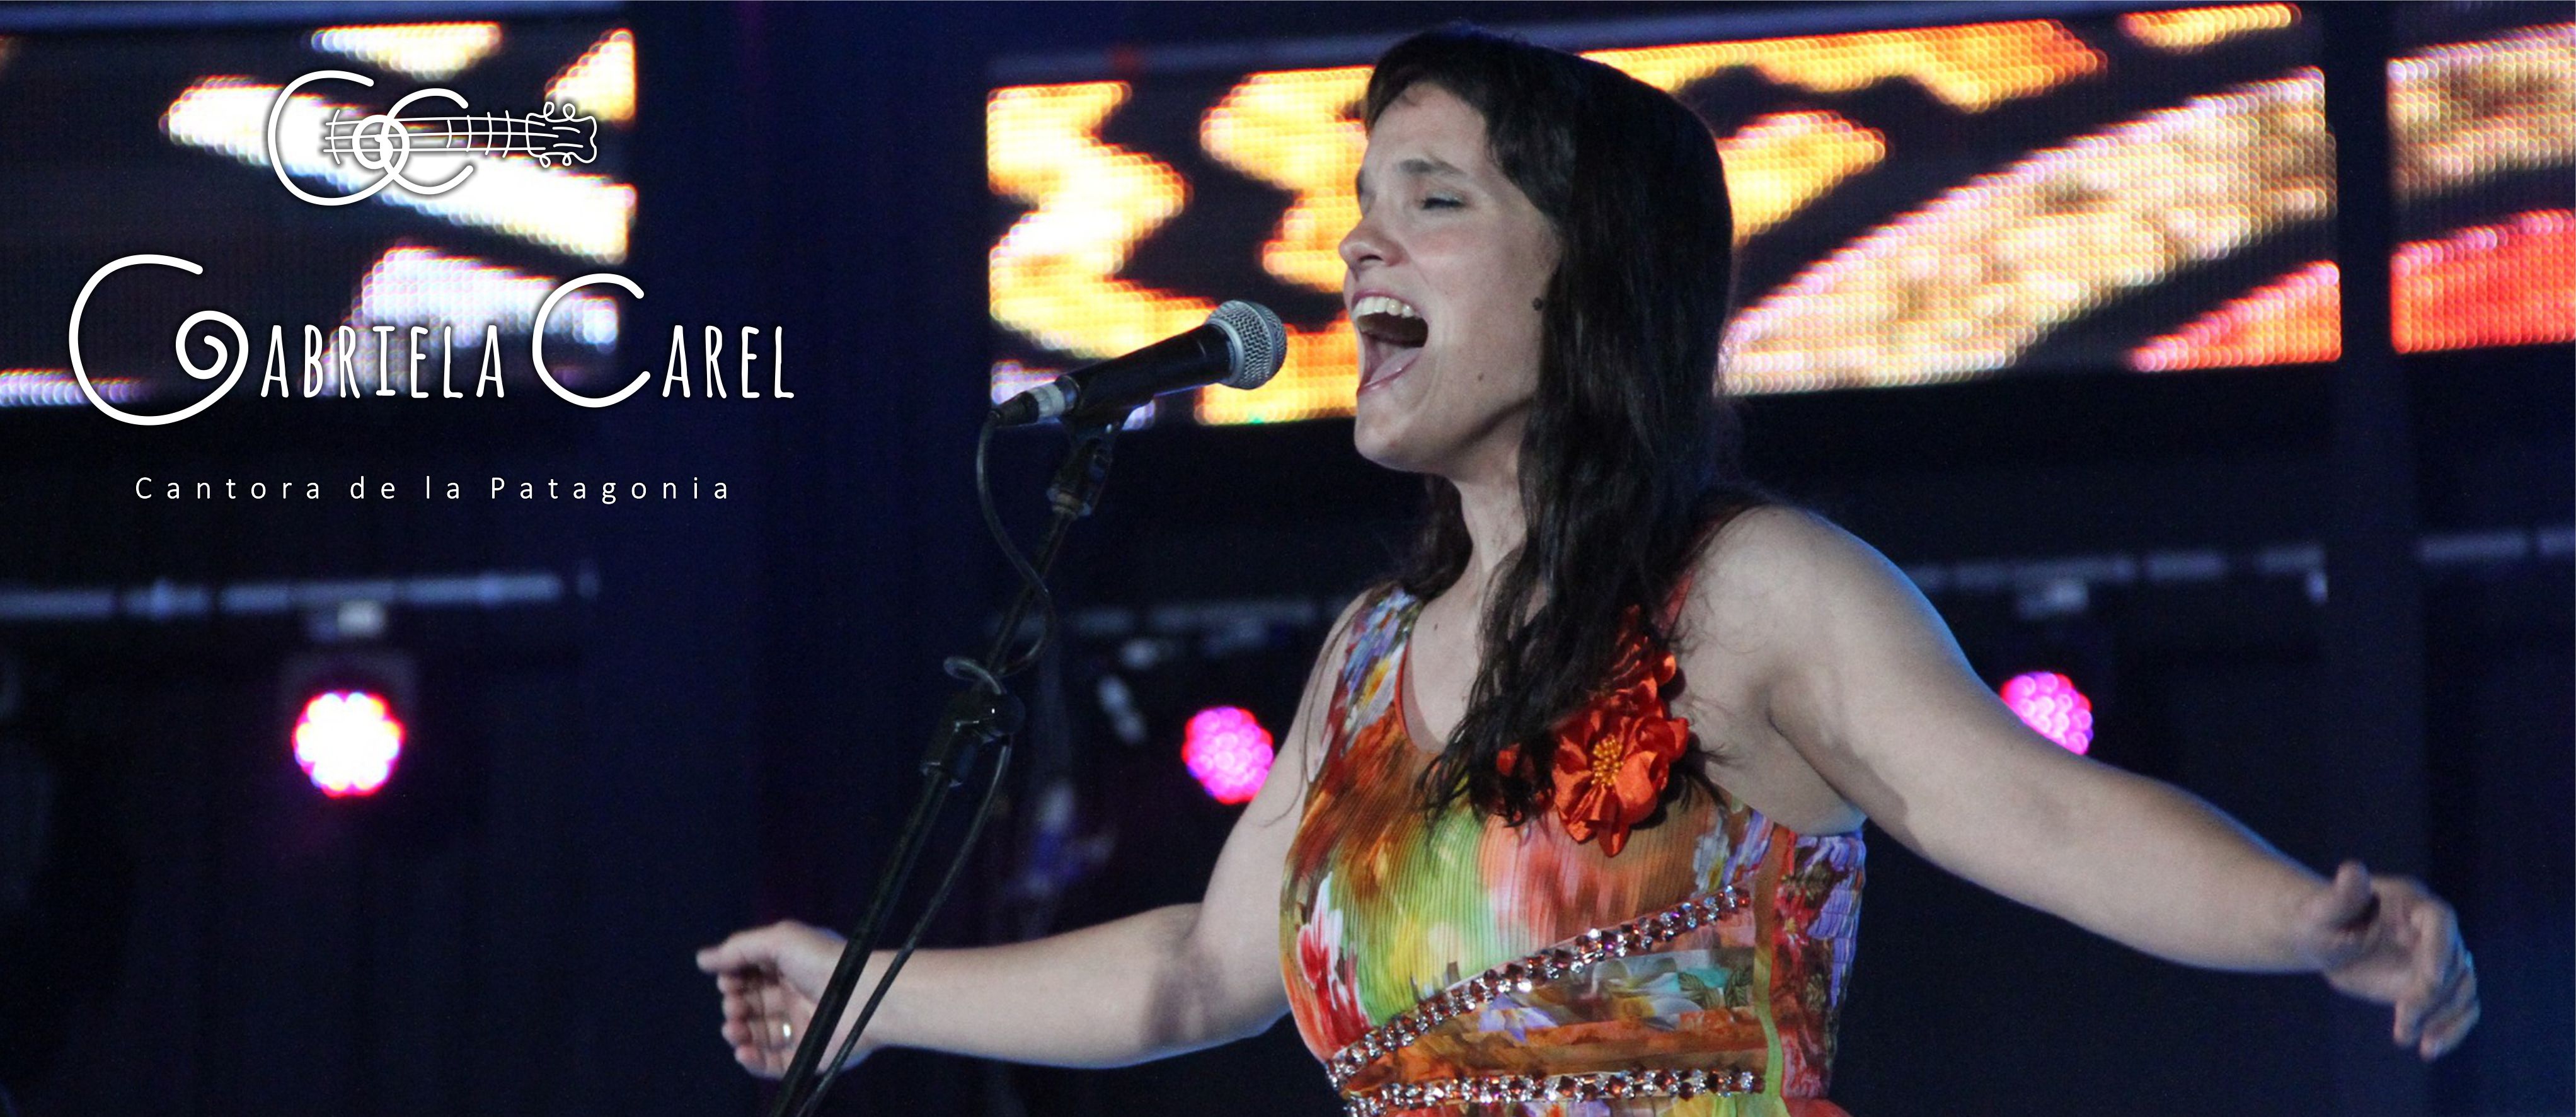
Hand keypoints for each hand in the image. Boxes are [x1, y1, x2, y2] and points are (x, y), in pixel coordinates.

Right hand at [695, 919, 882, 1077]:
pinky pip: (774, 1062)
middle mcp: (795, 995)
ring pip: (759, 1034)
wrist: (864, 995)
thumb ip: (738, 949)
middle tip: (733, 1006)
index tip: (727, 981)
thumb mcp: (779, 940)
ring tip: (733, 1029)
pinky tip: (743, 1051)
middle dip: (734, 1006)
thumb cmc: (824, 961)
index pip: (751, 975)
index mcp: (791, 966)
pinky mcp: (808, 1054)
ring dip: (738, 1033)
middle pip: (752, 1005)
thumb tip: (701, 959)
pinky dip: (753, 1060)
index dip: (734, 979)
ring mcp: (802, 1025)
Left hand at [2290, 860, 2478, 1059]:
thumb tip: (2353, 871)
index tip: (2427, 979)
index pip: (2440, 921)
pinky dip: (2450, 1029)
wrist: (2321, 938)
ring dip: (2444, 1018)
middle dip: (2432, 995)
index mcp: (2410, 902)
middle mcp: (2432, 929)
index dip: (2438, 949)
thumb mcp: (2323, 910)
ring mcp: (2437, 958)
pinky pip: (2459, 1007)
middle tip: (2403, 1021)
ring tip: (2410, 1040)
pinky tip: (2428, 1049)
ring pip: (2462, 989)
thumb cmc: (2318, 918)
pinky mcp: (2435, 984)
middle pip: (2453, 962)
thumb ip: (2341, 895)